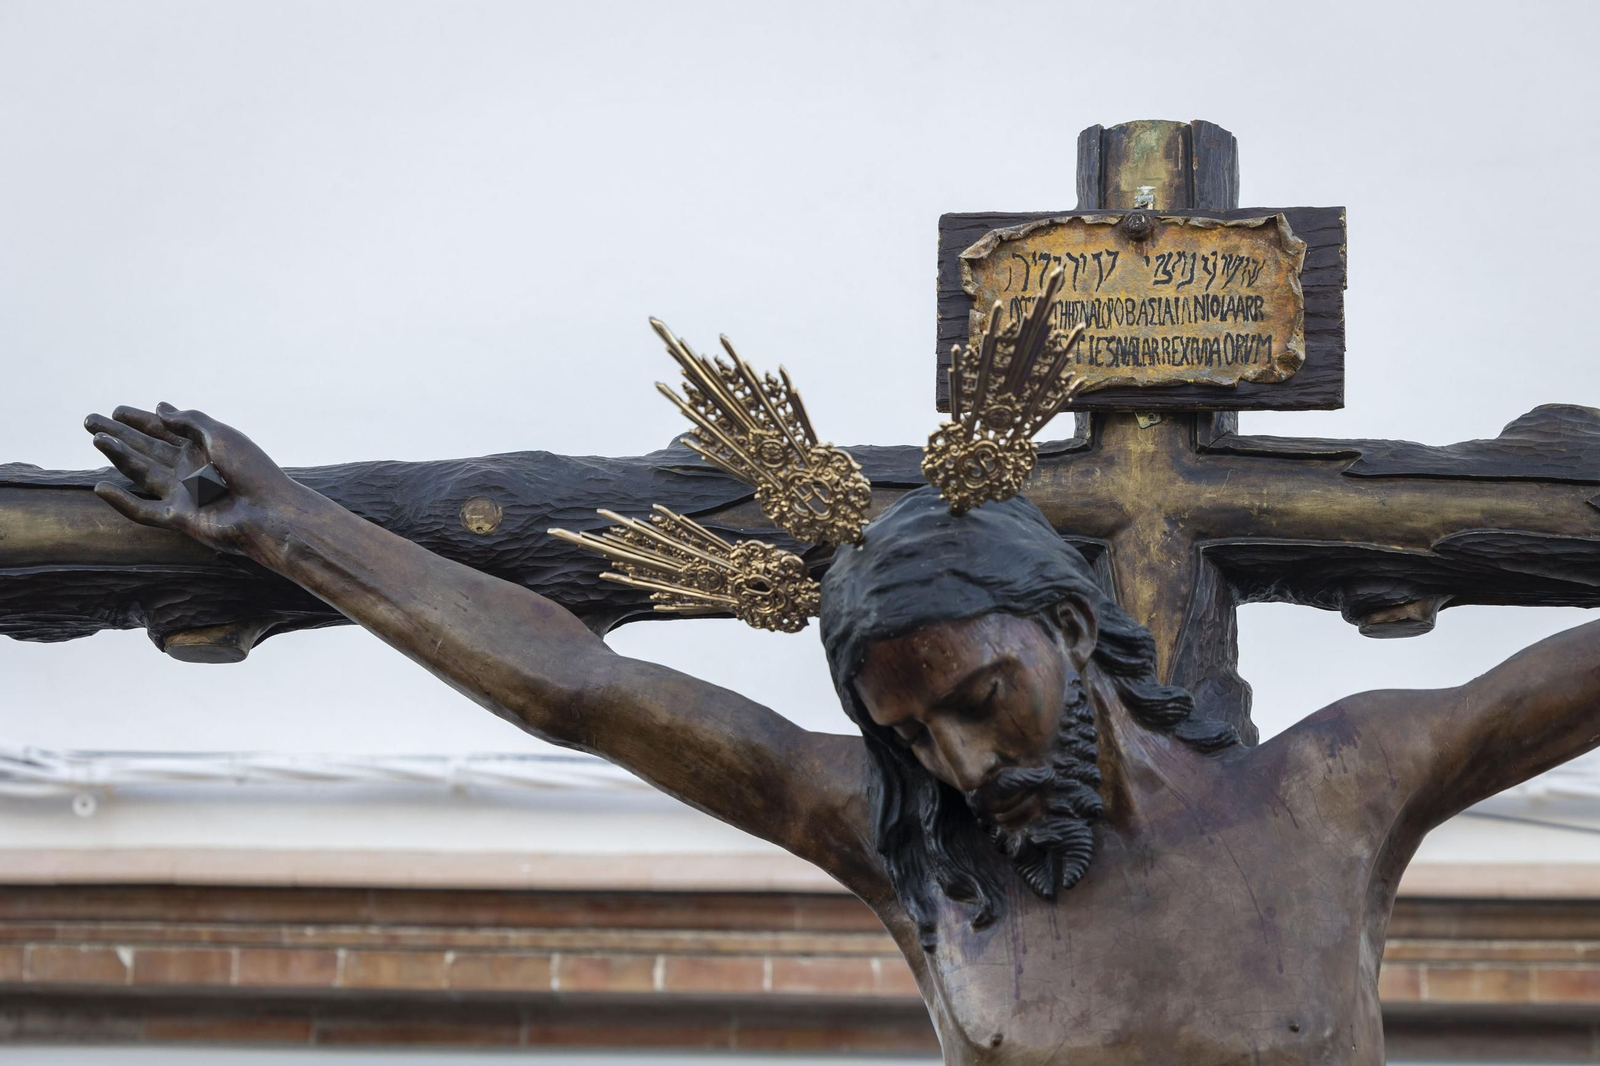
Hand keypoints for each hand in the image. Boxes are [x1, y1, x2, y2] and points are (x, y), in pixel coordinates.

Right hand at [83, 403, 302, 553]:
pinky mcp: (179, 518)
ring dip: (118, 456)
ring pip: (141, 472)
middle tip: (90, 420)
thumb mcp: (222, 435)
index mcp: (203, 449)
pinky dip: (122, 502)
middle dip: (119, 435)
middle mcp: (190, 470)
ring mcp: (183, 494)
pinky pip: (144, 511)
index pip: (165, 431)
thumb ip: (190, 421)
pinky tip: (101, 488)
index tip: (117, 410)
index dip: (142, 420)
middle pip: (146, 449)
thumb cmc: (252, 471)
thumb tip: (160, 408)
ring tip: (97, 438)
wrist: (269, 511)